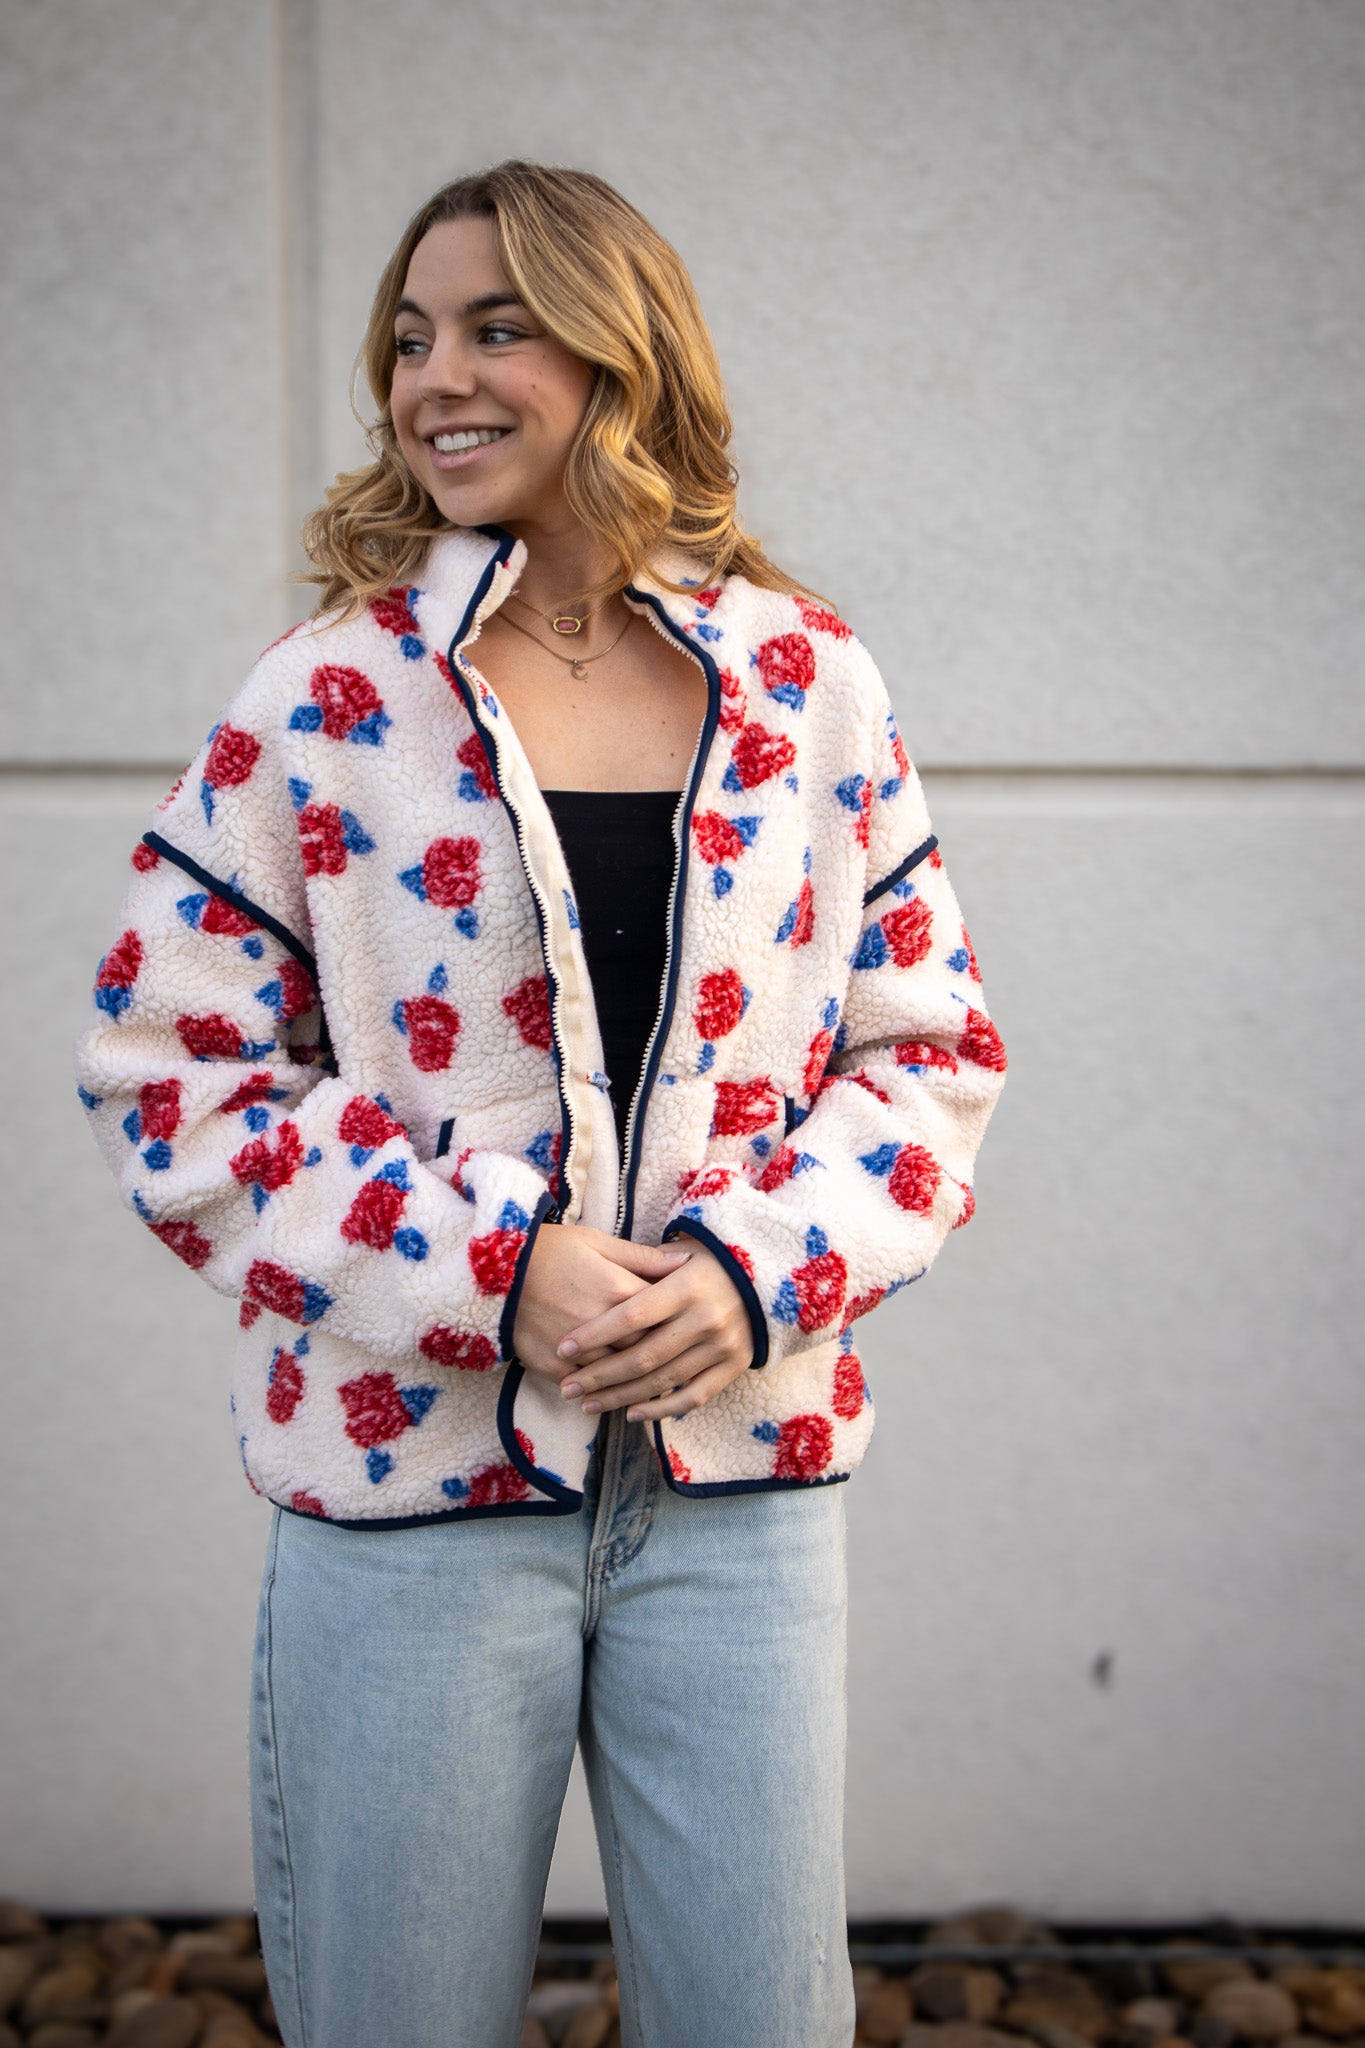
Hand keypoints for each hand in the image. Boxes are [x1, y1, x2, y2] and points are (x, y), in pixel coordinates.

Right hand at [511, 1220, 691, 1384]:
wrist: (497, 1271)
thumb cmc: (552, 1251)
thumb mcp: (598, 1242)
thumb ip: (644, 1257)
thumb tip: (686, 1260)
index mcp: (618, 1290)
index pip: (664, 1315)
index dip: (679, 1323)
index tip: (688, 1327)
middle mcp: (601, 1324)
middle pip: (646, 1350)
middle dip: (661, 1355)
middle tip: (677, 1360)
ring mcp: (576, 1350)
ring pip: (618, 1375)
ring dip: (635, 1381)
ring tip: (653, 1384)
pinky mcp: (553, 1366)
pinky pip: (585, 1386)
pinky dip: (600, 1391)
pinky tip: (613, 1393)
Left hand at [555, 1238, 754, 1422]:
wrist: (772, 1274)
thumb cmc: (714, 1259)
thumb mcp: (683, 1251)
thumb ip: (645, 1266)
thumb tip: (599, 1281)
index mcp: (687, 1286)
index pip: (633, 1315)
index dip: (597, 1333)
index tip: (564, 1347)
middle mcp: (706, 1318)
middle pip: (642, 1356)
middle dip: (599, 1375)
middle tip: (567, 1387)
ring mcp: (722, 1346)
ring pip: (662, 1381)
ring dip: (620, 1397)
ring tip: (588, 1404)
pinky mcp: (734, 1366)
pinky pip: (693, 1397)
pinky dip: (661, 1409)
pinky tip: (632, 1413)